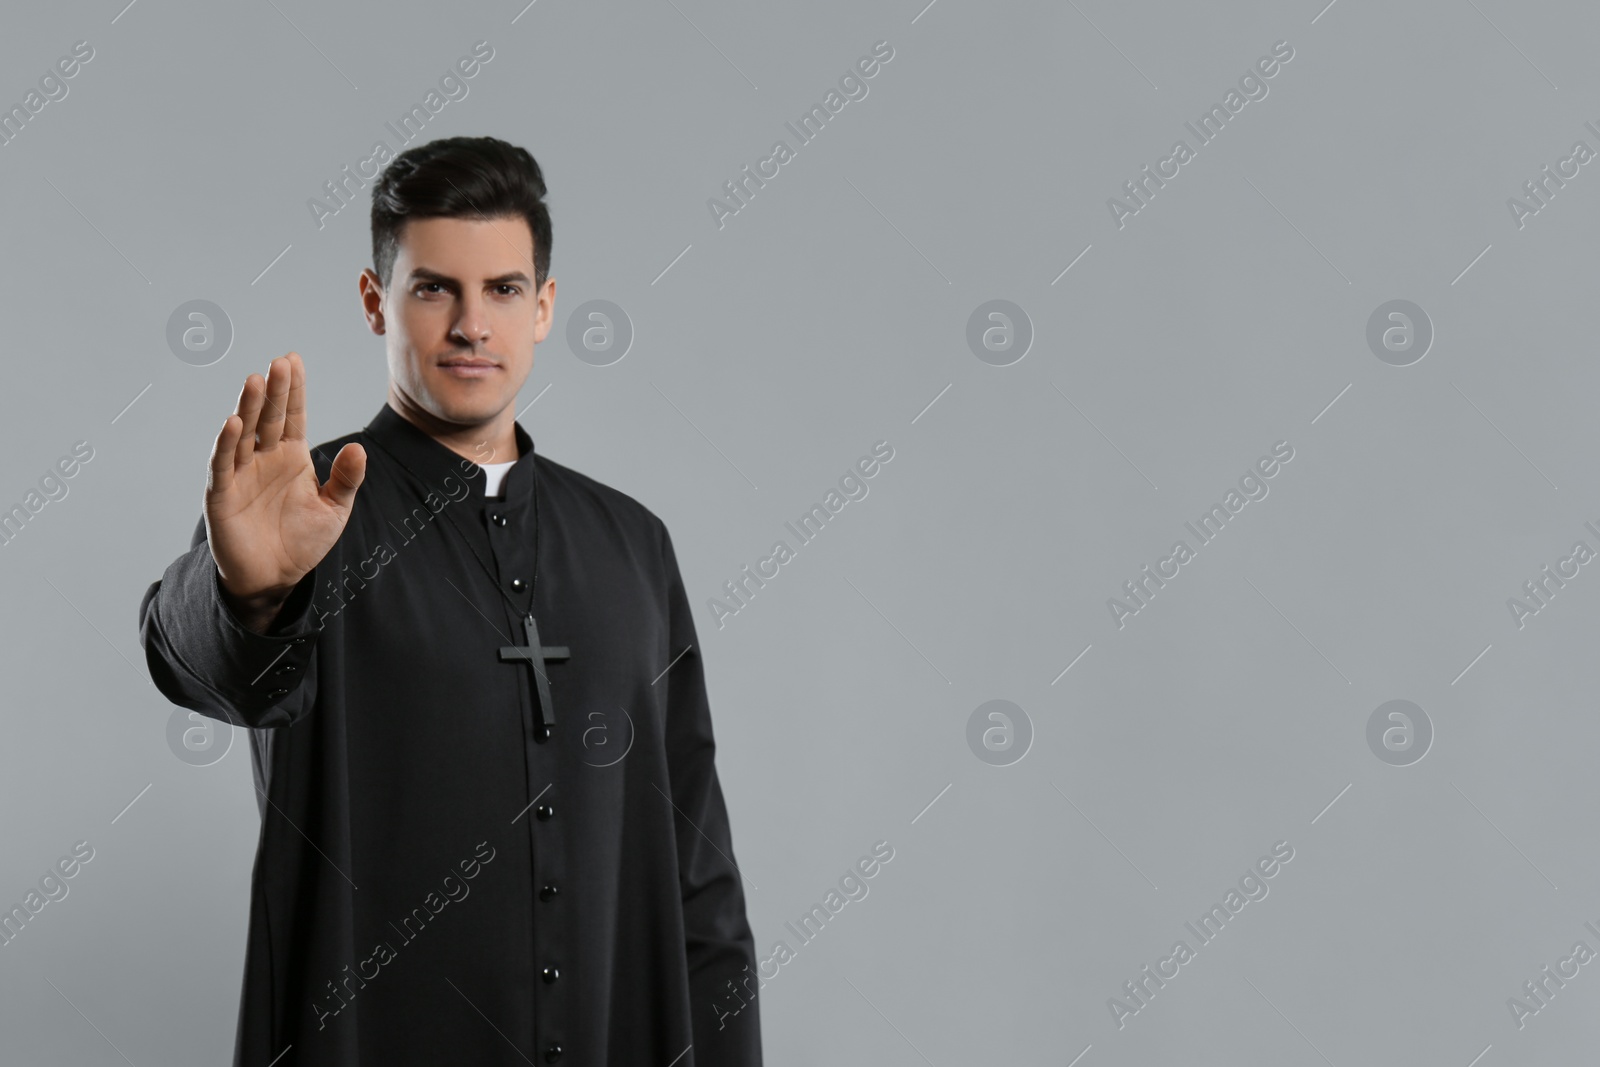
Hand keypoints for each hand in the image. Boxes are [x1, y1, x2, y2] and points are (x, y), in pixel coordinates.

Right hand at [205, 353, 365, 610]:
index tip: (293, 360)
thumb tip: (359, 449)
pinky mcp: (222, 494)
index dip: (294, 390)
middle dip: (275, 390)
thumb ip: (346, 480)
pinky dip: (226, 444)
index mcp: (292, 456)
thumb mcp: (335, 510)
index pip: (293, 416)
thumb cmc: (303, 541)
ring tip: (256, 381)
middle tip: (279, 363)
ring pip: (244, 434)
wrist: (275, 578)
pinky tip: (234, 422)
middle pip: (270, 417)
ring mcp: (241, 474)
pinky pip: (223, 465)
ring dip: (250, 407)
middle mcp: (264, 458)